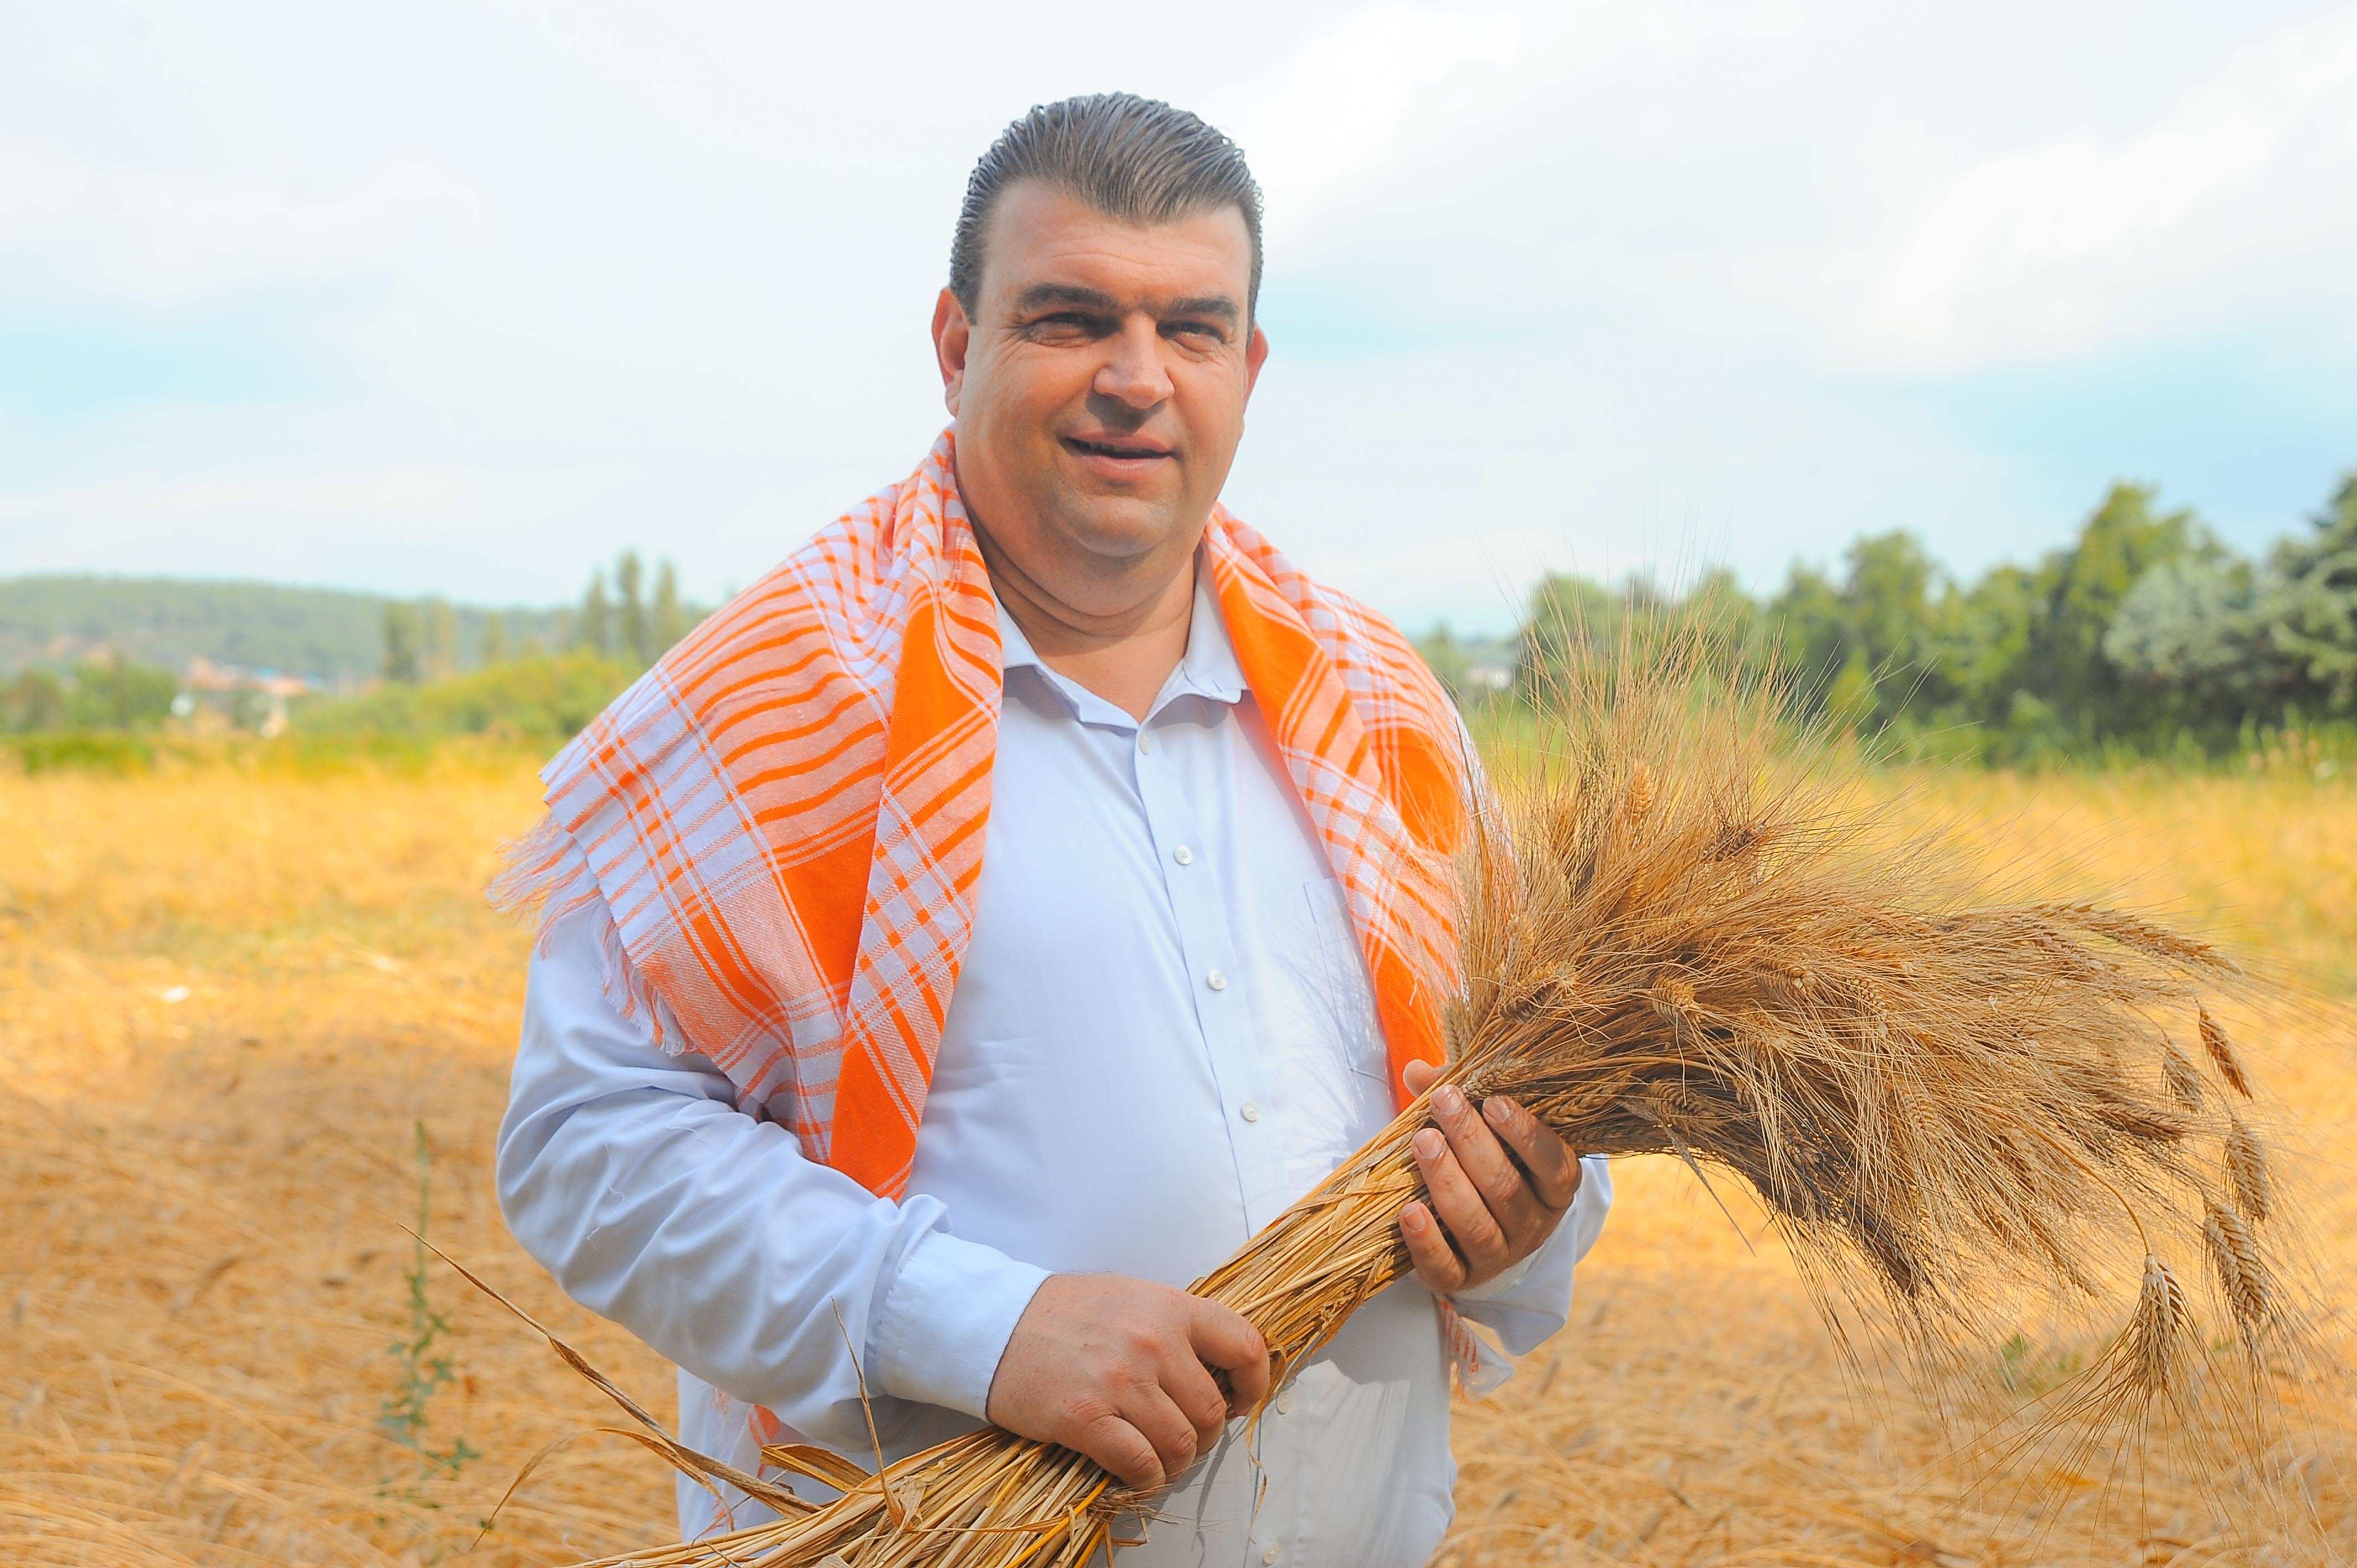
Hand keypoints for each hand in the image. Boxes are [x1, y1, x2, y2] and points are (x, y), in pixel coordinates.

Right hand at [985, 1272, 1270, 1490]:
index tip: (1240, 1401)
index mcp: (1171, 1307)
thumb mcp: (1132, 1296)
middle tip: (1184, 1438)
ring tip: (1159, 1459)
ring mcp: (1121, 1382)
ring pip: (1181, 1444)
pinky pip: (1140, 1463)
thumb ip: (1175, 1325)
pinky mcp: (1086, 1418)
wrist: (996, 1322)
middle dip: (1204, 1436)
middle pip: (1211, 1411)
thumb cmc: (1064, 1312)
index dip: (1253, 1383)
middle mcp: (1153, 1342)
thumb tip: (1214, 1367)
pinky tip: (1136, 1472)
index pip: (1244, 1345)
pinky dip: (1146, 1477)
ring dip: (1175, 1462)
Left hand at [1397, 1060, 1581, 1293]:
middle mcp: (1534, 1225)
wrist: (1480, 1227)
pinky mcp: (1463, 1279)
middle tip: (1444, 1103)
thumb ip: (1460, 1097)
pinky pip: (1446, 1269)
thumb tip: (1418, 1071)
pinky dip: (1425, 1241)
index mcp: (1554, 1186)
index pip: (1554, 1163)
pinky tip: (1407, 1211)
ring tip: (1422, 1141)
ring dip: (1447, 1182)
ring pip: (1477, 1226)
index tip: (1493, 1102)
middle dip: (1472, 1142)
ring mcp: (1500, 1256)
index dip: (1526, 1134)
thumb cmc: (1488, 1161)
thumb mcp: (1485, 1128)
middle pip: (1506, 1189)